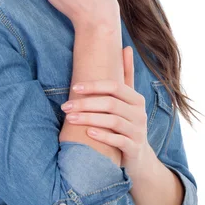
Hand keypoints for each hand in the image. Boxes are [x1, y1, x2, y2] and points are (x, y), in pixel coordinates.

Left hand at [61, 45, 151, 174]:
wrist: (139, 157)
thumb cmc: (127, 123)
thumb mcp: (128, 99)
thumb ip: (127, 75)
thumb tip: (125, 46)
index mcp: (136, 99)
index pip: (115, 86)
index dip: (94, 85)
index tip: (74, 87)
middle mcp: (140, 113)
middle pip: (111, 103)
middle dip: (86, 103)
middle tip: (65, 106)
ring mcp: (138, 131)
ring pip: (113, 121)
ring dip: (89, 119)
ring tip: (70, 118)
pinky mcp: (134, 148)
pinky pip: (118, 140)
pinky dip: (103, 135)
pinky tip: (88, 133)